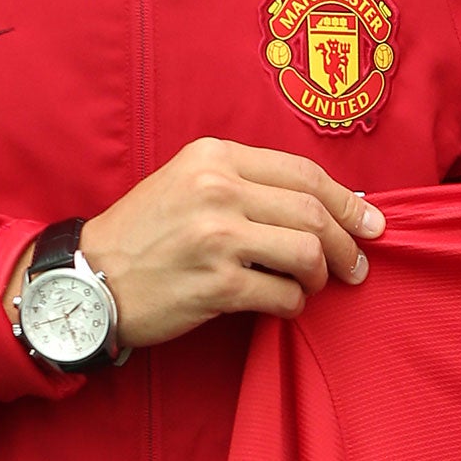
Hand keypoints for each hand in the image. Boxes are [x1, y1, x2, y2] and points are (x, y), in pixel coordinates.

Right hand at [14, 138, 384, 350]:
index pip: (303, 173)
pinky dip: (293, 304)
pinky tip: (282, 304)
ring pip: (306, 252)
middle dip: (346, 242)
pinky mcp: (215, 285)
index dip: (347, 200)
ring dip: (321, 275)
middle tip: (357, 264)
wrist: (89, 279)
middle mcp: (218, 190)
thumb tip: (326, 202)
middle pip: (312, 212)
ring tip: (313, 284)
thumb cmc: (146, 231)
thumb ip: (250, 183)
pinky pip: (282, 295)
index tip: (371, 222)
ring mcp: (216, 238)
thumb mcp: (190, 181)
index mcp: (215, 156)